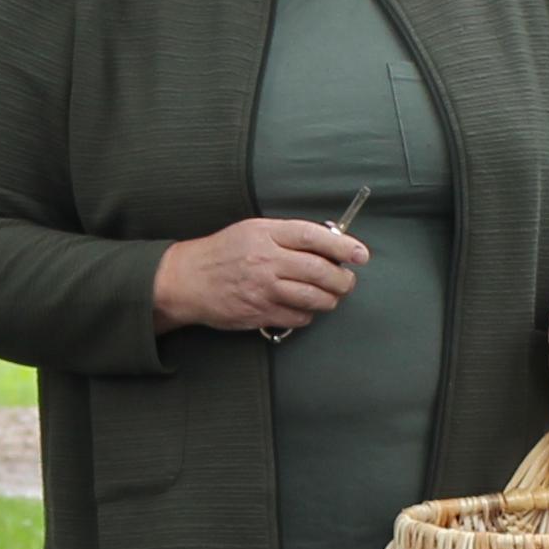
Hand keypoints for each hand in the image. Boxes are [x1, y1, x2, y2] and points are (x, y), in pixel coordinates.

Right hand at [152, 218, 365, 334]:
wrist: (187, 280)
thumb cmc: (222, 252)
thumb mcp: (252, 230)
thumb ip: (287, 235)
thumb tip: (329, 243)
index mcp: (266, 233)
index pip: (314, 237)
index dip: (343, 246)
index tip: (361, 254)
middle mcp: (266, 260)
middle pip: (321, 271)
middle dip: (343, 279)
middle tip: (347, 281)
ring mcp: (263, 289)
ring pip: (314, 298)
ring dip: (331, 299)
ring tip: (331, 295)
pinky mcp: (259, 313)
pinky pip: (298, 318)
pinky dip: (308, 315)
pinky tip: (304, 308)